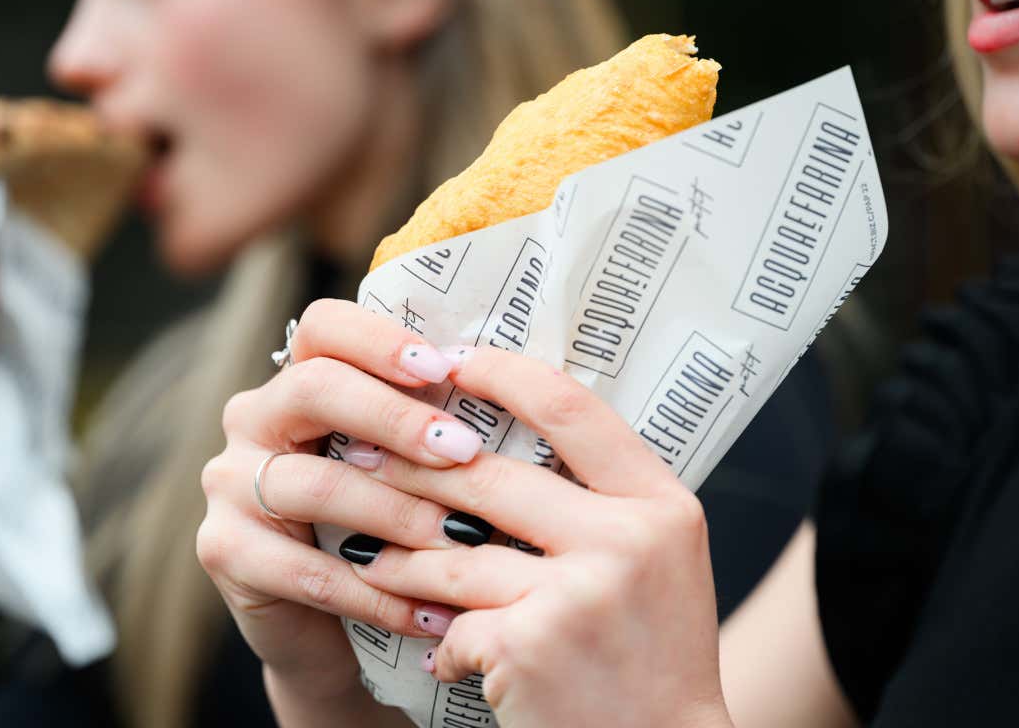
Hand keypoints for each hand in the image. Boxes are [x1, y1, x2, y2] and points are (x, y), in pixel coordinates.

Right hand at [197, 299, 491, 708]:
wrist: (333, 631)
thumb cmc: (388, 530)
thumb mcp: (406, 468)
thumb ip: (434, 424)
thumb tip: (515, 390)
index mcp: (298, 380)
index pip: (324, 327)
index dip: (380, 339)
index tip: (443, 368)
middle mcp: (253, 419)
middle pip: (315, 389)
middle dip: (397, 418)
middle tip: (464, 449)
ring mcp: (229, 484)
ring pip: (314, 485)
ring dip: (398, 513)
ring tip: (461, 538)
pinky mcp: (223, 550)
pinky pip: (308, 571)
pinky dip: (378, 593)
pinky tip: (431, 609)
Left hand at [343, 346, 733, 727]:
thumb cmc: (653, 655)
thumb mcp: (656, 559)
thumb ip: (600, 500)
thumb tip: (500, 439)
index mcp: (660, 503)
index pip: (569, 407)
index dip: (501, 374)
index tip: (450, 362)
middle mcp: (627, 537)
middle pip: (489, 477)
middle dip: (410, 469)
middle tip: (358, 456)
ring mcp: (579, 592)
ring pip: (453, 554)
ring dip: (400, 559)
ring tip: (369, 559)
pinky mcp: (531, 646)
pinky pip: (454, 626)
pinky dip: (440, 643)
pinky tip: (441, 655)